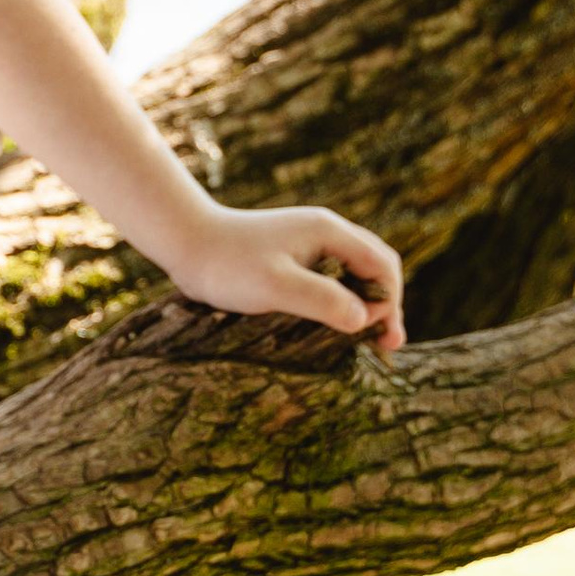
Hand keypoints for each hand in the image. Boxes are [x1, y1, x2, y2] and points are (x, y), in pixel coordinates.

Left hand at [167, 199, 405, 351]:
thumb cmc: (227, 264)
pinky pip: (331, 277)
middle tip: (387, 343)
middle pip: (375, 265)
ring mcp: (308, 242)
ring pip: (355, 271)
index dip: (389, 302)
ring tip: (368, 339)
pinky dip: (342, 300)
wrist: (185, 241)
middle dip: (385, 303)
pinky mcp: (291, 256)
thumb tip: (364, 320)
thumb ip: (322, 300)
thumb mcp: (275, 286)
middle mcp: (324, 232)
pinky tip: (336, 324)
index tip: (380, 337)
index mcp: (328, 232)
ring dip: (365, 302)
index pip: (382, 264)